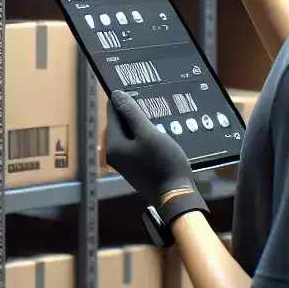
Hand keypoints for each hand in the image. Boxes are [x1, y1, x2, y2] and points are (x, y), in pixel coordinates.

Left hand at [105, 91, 208, 229]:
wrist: (175, 196)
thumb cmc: (163, 164)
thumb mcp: (149, 134)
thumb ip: (132, 114)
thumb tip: (116, 95)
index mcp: (114, 144)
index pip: (113, 112)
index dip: (125, 99)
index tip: (140, 90)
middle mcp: (115, 153)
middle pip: (121, 123)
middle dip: (135, 113)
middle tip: (153, 104)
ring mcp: (125, 162)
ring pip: (131, 134)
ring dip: (143, 125)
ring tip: (160, 118)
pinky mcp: (136, 167)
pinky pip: (138, 145)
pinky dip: (147, 137)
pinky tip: (161, 135)